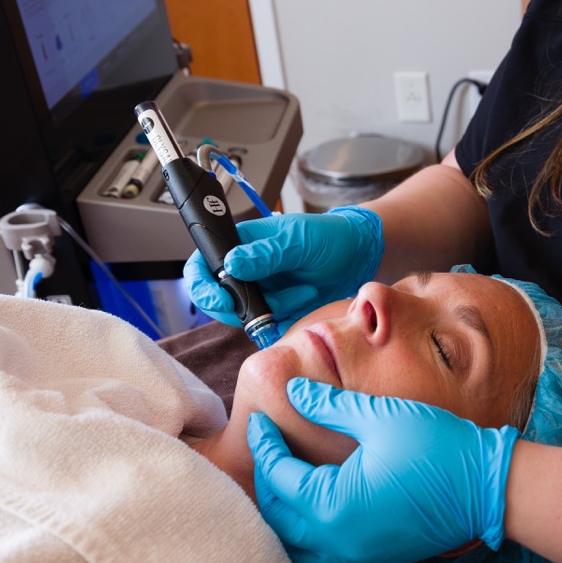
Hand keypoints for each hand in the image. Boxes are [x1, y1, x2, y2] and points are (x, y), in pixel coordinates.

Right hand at [184, 206, 382, 335]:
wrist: (359, 257)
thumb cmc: (328, 237)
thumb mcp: (298, 240)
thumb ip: (265, 253)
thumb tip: (231, 264)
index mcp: (241, 244)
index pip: (202, 265)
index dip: (202, 285)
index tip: (222, 299)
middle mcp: (244, 270)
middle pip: (216, 299)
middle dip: (238, 307)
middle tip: (266, 306)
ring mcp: (259, 292)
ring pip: (244, 316)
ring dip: (272, 310)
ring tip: (303, 291)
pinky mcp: (276, 311)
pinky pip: (268, 326)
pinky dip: (286, 318)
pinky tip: (307, 298)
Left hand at [246, 379, 517, 562]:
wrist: (485, 487)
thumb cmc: (436, 446)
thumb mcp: (378, 416)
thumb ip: (328, 406)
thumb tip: (294, 391)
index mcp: (332, 506)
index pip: (277, 477)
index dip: (264, 445)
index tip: (259, 420)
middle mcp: (337, 541)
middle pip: (277, 517)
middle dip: (266, 480)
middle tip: (268, 445)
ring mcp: (355, 558)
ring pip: (295, 546)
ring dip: (282, 516)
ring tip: (284, 479)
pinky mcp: (372, 562)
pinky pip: (322, 558)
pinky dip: (306, 537)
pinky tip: (312, 510)